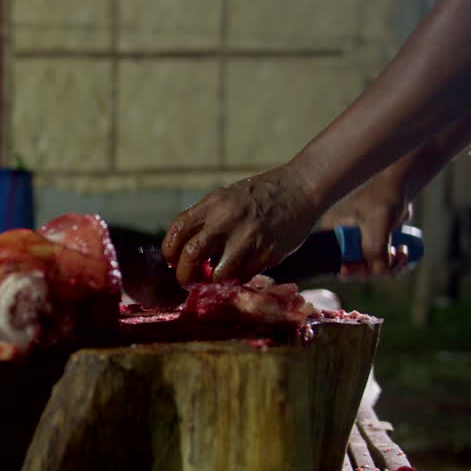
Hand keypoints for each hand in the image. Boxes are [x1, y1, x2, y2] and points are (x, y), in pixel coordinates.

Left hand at [162, 164, 323, 284]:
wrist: (301, 188)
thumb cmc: (259, 196)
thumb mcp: (227, 198)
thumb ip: (206, 220)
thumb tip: (183, 252)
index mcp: (213, 203)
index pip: (179, 229)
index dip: (170, 250)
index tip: (173, 260)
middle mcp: (227, 219)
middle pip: (192, 254)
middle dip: (185, 275)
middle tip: (188, 281)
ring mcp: (248, 237)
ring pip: (219, 274)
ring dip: (215, 281)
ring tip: (217, 277)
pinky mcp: (268, 253)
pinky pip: (244, 276)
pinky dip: (238, 278)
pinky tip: (241, 270)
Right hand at [316, 166, 413, 278]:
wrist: (398, 186)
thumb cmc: (382, 198)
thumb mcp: (376, 227)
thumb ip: (375, 251)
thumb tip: (378, 273)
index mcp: (331, 233)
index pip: (334, 262)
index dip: (351, 271)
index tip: (367, 271)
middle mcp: (340, 240)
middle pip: (354, 268)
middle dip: (375, 269)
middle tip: (392, 262)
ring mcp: (357, 243)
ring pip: (370, 268)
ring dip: (389, 267)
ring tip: (402, 254)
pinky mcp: (371, 244)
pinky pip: (379, 263)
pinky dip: (393, 263)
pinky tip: (402, 254)